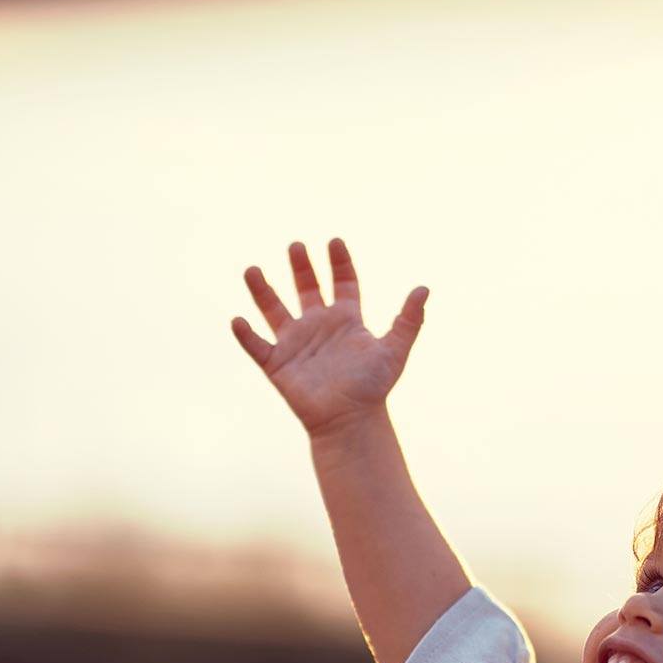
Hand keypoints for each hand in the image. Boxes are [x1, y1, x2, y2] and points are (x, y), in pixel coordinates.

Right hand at [231, 238, 428, 436]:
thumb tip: (424, 288)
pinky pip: (256, 345)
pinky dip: (245, 334)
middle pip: (307, 288)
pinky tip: (237, 319)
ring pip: (273, 309)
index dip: (339, 262)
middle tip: (296, 245)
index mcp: (346, 320)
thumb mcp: (394, 350)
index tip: (335, 241)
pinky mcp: (278, 364)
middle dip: (301, 267)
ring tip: (252, 269)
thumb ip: (409, 320)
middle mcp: (319, 326)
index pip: (343, 283)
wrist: (351, 420)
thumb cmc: (374, 387)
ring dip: (262, 290)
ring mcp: (296, 344)